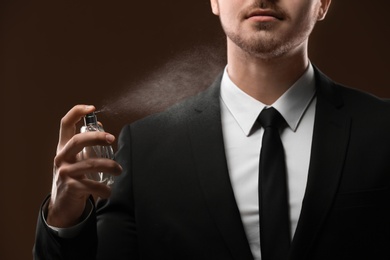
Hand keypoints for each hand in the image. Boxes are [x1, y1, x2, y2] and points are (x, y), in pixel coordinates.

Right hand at [47, 105, 121, 227]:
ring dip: (109, 166)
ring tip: (119, 170)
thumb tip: (101, 126)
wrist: (62, 206)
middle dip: (96, 137)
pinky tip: (109, 191)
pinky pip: (91, 185)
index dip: (77, 112)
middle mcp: (61, 158)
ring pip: (89, 164)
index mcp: (63, 148)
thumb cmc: (73, 179)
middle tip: (111, 139)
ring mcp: (64, 173)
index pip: (65, 124)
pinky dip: (104, 189)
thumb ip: (85, 146)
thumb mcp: (75, 160)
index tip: (91, 108)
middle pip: (77, 141)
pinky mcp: (71, 188)